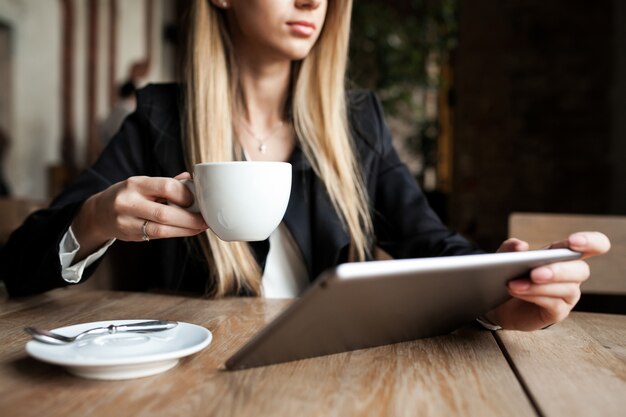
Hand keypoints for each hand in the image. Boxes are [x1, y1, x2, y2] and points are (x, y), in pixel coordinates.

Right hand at [72, 172, 207, 259]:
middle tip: (205, 220)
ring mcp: (126, 221)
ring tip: (200, 227)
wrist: (99, 212)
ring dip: (186, 230)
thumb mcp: (144, 184)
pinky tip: (188, 231)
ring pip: (161, 230)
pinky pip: (158, 236)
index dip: (185, 195)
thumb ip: (167, 183)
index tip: (197, 200)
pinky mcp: (130, 236)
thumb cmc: (129, 195)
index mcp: (135, 184)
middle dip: (190, 218)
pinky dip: (176, 233)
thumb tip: (193, 180)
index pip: (165, 187)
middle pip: (164, 213)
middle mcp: (128, 202)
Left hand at [485, 232, 610, 330]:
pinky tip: (517, 292)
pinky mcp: (558, 311)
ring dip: (539, 286)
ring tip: (514, 284)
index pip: (594, 245)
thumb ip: (510, 248)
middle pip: (581, 270)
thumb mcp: (505, 257)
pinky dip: (534, 296)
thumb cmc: (510, 274)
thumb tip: (521, 246)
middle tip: (534, 273)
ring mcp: (567, 294)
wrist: (499, 302)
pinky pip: (554, 304)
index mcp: (564, 253)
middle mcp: (572, 273)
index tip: (573, 242)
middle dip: (558, 270)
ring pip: (566, 288)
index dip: (591, 242)